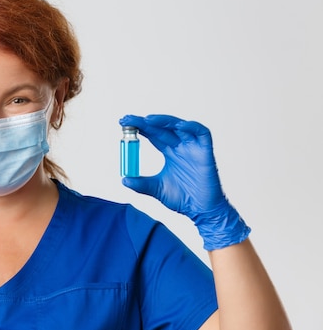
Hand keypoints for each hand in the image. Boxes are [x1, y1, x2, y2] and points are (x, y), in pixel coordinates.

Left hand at [119, 114, 249, 249]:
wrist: (201, 211)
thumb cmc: (182, 199)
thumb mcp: (156, 189)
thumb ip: (141, 184)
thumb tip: (123, 179)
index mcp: (169, 153)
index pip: (153, 135)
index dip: (140, 128)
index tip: (123, 123)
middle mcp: (180, 147)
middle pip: (162, 128)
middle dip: (145, 122)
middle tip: (128, 119)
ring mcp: (193, 148)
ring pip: (180, 127)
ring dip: (164, 121)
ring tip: (148, 120)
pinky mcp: (205, 152)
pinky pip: (202, 134)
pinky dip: (192, 127)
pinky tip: (179, 126)